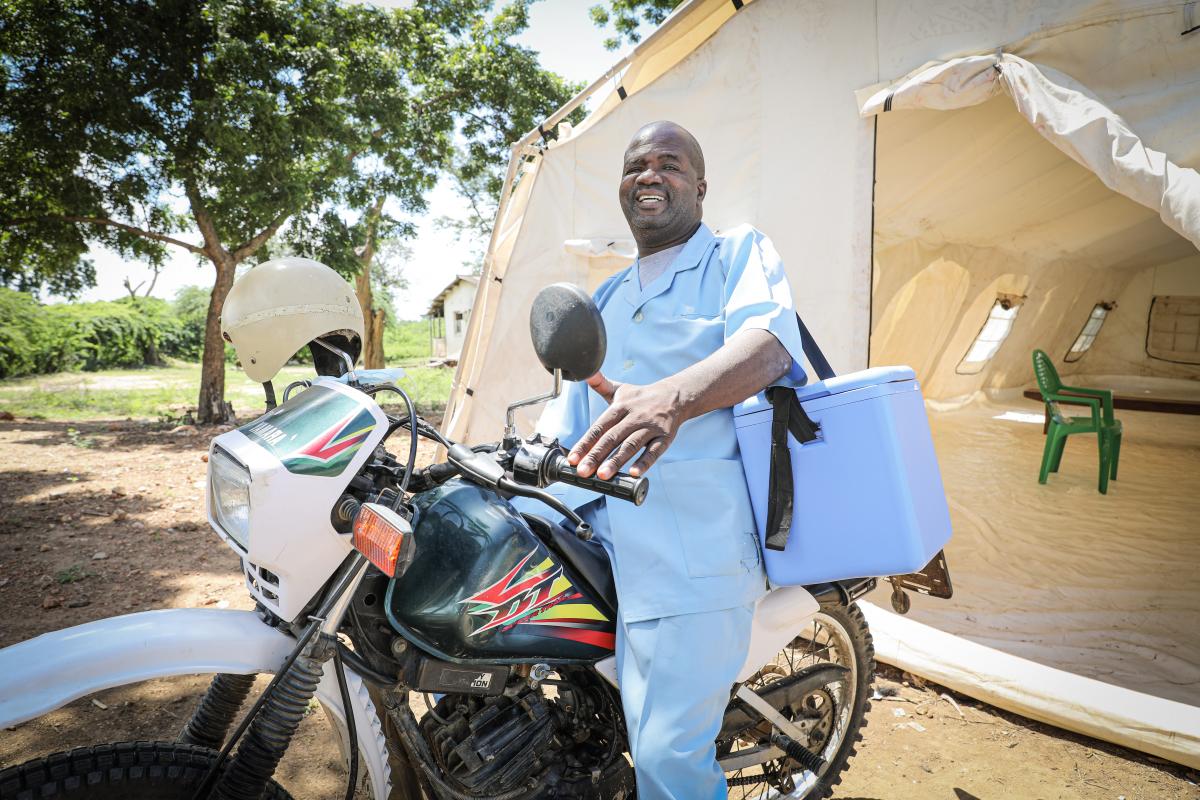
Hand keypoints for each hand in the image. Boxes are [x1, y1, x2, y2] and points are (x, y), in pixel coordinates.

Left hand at [569, 373, 686, 478]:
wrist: (675, 396)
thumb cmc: (641, 397)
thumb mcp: (620, 389)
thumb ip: (600, 384)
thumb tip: (583, 372)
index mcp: (620, 407)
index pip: (599, 427)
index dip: (585, 442)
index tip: (573, 458)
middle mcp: (634, 417)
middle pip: (612, 437)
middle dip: (596, 455)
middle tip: (583, 471)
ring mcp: (650, 427)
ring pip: (631, 445)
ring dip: (616, 461)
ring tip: (603, 475)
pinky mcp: (665, 437)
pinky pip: (654, 451)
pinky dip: (645, 462)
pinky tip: (634, 473)